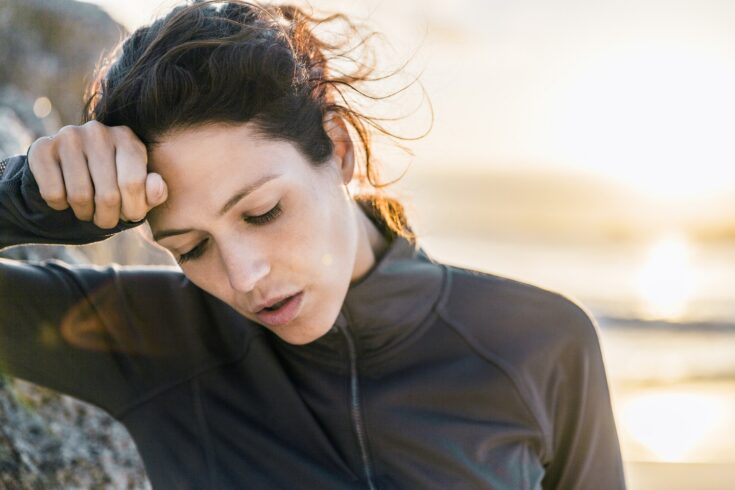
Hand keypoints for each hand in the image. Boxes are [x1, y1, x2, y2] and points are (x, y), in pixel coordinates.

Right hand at [27, 121, 167, 228]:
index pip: (133, 183)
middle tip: (106, 219)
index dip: (133, 209)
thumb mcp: (139, 190)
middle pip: (108, 195)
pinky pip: (53, 193)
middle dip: (108, 217)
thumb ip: (155, 192)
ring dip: (84, 213)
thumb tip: (156, 186)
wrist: (67, 174)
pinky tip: (65, 198)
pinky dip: (60, 205)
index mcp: (127, 138)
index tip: (130, 215)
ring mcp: (68, 137)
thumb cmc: (113, 184)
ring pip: (80, 196)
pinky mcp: (42, 148)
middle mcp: (98, 132)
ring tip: (87, 211)